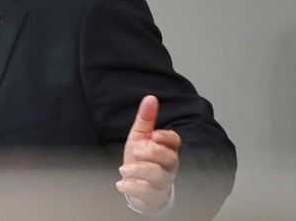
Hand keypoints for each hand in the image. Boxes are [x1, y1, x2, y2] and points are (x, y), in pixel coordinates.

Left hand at [116, 95, 180, 212]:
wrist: (134, 184)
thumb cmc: (140, 159)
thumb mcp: (140, 137)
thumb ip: (145, 119)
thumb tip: (150, 97)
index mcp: (166, 149)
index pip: (175, 142)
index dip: (167, 137)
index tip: (154, 134)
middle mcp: (168, 167)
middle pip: (170, 159)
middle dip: (153, 154)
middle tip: (136, 151)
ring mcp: (162, 183)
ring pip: (159, 177)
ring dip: (140, 171)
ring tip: (123, 169)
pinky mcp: (154, 198)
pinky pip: (149, 194)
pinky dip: (133, 188)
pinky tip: (120, 183)